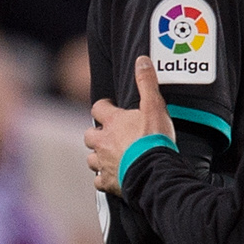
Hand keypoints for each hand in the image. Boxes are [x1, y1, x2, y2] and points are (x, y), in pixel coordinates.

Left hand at [85, 54, 175, 193]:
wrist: (154, 171)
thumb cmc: (154, 139)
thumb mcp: (154, 106)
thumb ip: (147, 83)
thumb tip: (141, 61)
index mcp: (112, 122)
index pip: (98, 108)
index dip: (104, 107)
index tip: (110, 108)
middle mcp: (102, 141)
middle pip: (89, 135)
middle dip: (96, 134)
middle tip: (109, 134)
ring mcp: (103, 162)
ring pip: (91, 158)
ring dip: (98, 156)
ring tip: (110, 155)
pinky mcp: (107, 182)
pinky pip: (98, 180)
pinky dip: (103, 178)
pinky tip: (112, 177)